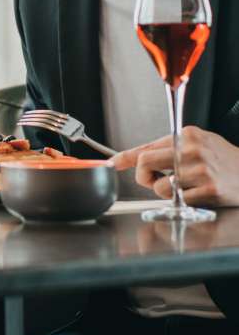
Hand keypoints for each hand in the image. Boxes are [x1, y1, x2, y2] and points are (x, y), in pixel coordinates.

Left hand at [111, 125, 238, 206]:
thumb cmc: (221, 158)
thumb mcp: (195, 143)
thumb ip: (166, 148)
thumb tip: (133, 157)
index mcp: (186, 135)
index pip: (147, 147)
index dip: (126, 157)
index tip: (112, 163)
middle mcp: (191, 150)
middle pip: (146, 163)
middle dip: (143, 176)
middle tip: (152, 179)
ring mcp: (200, 170)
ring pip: (159, 185)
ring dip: (164, 190)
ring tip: (180, 186)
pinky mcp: (209, 190)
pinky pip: (177, 199)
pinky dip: (179, 200)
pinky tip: (192, 193)